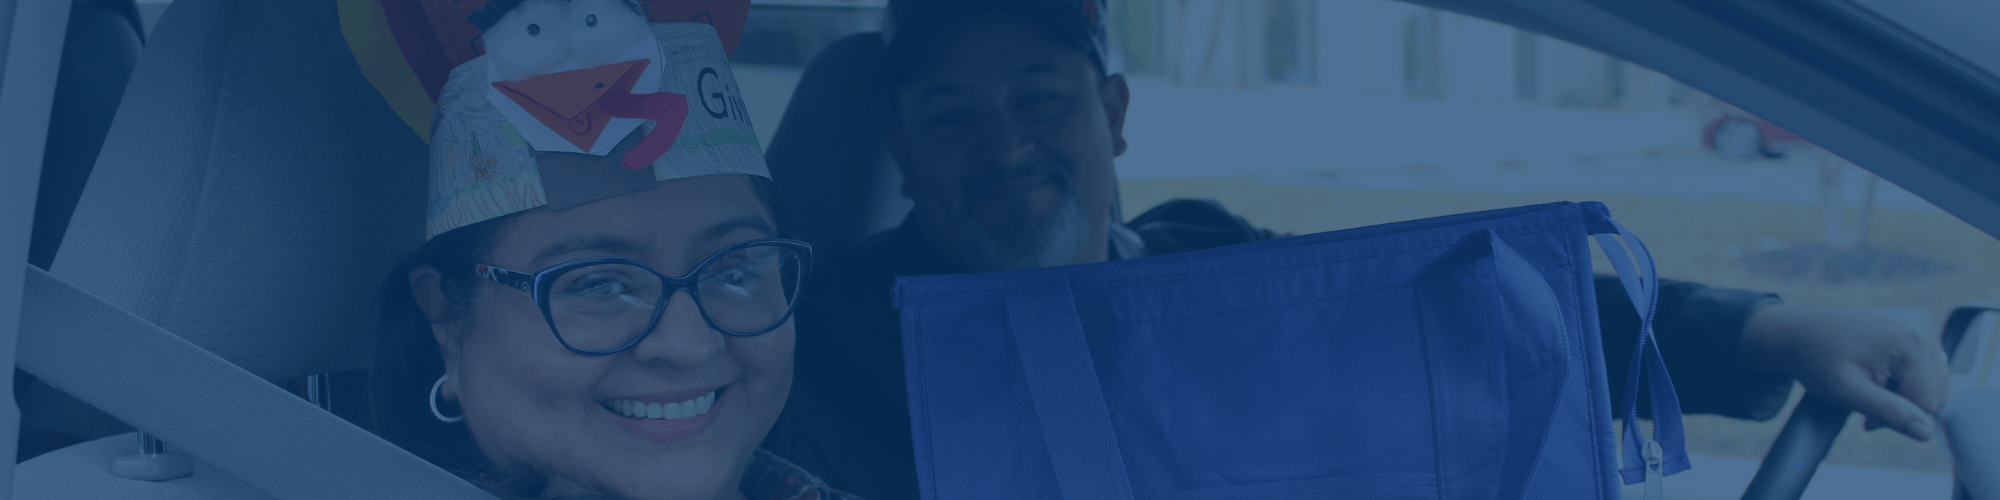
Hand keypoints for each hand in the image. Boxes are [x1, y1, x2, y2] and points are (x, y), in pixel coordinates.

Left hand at [1740, 305, 1948, 440]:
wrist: (1797, 332)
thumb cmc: (1815, 359)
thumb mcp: (1848, 392)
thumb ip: (1889, 412)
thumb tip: (1926, 433)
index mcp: (1911, 340)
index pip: (1930, 402)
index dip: (1898, 416)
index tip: (1865, 414)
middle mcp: (1922, 327)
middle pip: (1935, 392)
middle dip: (1902, 405)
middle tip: (1865, 400)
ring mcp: (1920, 325)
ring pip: (1932, 383)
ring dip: (1903, 394)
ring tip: (1869, 387)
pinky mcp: (1915, 328)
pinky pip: (1925, 369)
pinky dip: (1904, 380)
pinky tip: (1877, 376)